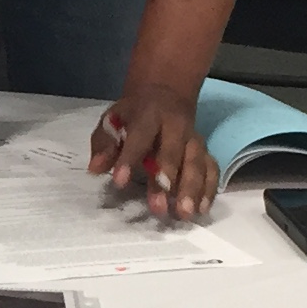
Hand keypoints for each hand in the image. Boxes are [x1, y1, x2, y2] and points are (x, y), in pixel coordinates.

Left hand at [88, 86, 218, 223]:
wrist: (165, 92)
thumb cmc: (133, 114)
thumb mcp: (113, 119)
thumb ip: (104, 144)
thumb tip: (95, 168)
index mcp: (149, 115)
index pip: (139, 136)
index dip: (129, 158)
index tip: (119, 182)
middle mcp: (176, 126)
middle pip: (173, 152)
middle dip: (166, 179)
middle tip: (159, 208)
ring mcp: (193, 139)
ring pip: (196, 163)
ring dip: (191, 189)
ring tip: (185, 214)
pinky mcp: (205, 151)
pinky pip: (211, 169)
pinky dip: (209, 189)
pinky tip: (202, 210)